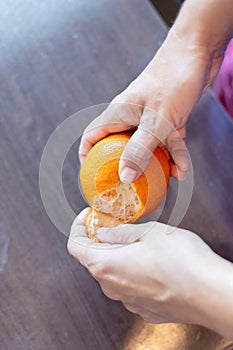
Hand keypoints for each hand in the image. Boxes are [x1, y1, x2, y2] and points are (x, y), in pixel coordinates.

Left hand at [67, 209, 212, 324]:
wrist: (210, 294)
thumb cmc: (182, 261)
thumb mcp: (148, 232)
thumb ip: (120, 232)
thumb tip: (103, 231)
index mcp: (106, 264)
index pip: (75, 245)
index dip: (78, 227)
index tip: (88, 217)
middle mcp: (111, 287)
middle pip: (92, 259)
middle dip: (99, 239)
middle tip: (114, 224)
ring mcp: (127, 300)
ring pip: (111, 273)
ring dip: (116, 255)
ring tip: (135, 241)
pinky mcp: (143, 307)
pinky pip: (128, 286)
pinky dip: (130, 271)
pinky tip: (149, 262)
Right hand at [79, 28, 222, 181]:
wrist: (198, 51)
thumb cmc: (173, 80)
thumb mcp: (156, 121)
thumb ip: (139, 150)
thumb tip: (124, 176)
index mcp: (118, 114)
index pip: (92, 136)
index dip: (87, 156)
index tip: (92, 175)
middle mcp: (131, 116)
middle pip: (120, 146)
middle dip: (126, 165)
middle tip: (130, 184)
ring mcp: (149, 117)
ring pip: (148, 146)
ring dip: (158, 162)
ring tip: (166, 178)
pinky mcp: (167, 117)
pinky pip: (167, 140)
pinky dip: (174, 153)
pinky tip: (182, 168)